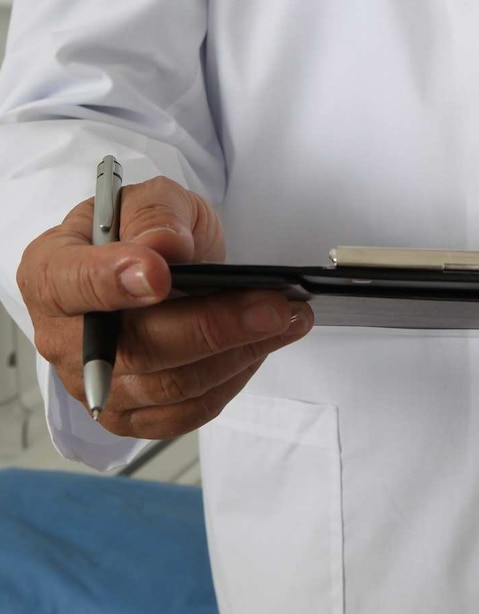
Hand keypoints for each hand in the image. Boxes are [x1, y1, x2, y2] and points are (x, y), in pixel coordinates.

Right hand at [17, 176, 312, 439]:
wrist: (160, 266)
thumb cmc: (148, 231)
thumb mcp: (154, 199)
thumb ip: (156, 215)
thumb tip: (164, 246)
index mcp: (52, 272)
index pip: (72, 284)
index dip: (114, 282)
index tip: (160, 275)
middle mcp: (65, 338)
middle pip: (137, 347)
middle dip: (215, 326)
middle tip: (275, 305)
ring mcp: (98, 385)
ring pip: (171, 385)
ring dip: (240, 353)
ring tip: (289, 319)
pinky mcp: (133, 415)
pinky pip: (186, 412)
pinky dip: (233, 380)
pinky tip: (264, 347)